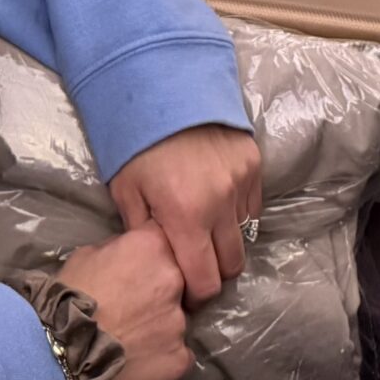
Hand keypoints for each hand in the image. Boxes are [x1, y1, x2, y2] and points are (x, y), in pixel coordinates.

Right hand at [55, 226, 191, 379]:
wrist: (62, 352)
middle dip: (160, 288)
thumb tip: (131, 250)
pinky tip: (140, 355)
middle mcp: (174, 279)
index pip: (167, 237)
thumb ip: (121, 247)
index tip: (142, 263)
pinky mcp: (180, 357)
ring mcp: (180, 321)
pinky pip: (178, 351)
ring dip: (161, 322)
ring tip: (133, 332)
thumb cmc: (69, 297)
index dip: (154, 251)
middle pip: (178, 279)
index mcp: (153, 246)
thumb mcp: (88, 254)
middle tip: (135, 302)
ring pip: (177, 317)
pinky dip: (163, 353)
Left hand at [108, 124, 263, 305]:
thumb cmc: (137, 141)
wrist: (165, 86)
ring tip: (204, 227)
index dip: (197, 294)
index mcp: (186, 217)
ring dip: (226, 239)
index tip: (187, 291)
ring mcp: (241, 182)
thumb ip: (141, 231)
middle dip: (214, 272)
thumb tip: (156, 258)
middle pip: (232, 264)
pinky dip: (237, 212)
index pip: (205, 281)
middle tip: (196, 262)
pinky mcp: (254, 163)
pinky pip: (251, 206)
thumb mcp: (126, 190)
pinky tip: (216, 201)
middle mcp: (221, 204)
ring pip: (243, 234)